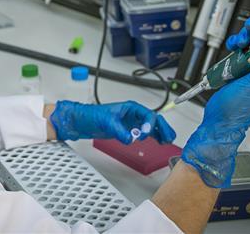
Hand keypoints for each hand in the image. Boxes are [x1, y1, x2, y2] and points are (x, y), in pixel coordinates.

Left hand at [50, 100, 175, 144]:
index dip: (149, 124)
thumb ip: (118, 130)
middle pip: (153, 119)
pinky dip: (153, 136)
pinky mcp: (129, 130)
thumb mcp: (105, 121)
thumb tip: (129, 138)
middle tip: (167, 137)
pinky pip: (145, 132)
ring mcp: (132, 122)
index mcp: (130, 108)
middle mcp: (133, 114)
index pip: (146, 114)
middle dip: (162, 127)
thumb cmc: (92, 115)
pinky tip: (158, 141)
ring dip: (160, 132)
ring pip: (151, 126)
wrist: (82, 122)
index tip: (145, 134)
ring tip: (167, 140)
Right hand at [182, 16, 249, 187]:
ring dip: (240, 39)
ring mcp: (249, 68)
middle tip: (244, 35)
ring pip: (248, 43)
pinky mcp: (237, 69)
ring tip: (234, 46)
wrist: (219, 120)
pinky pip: (236, 52)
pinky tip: (228, 53)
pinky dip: (231, 49)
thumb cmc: (239, 107)